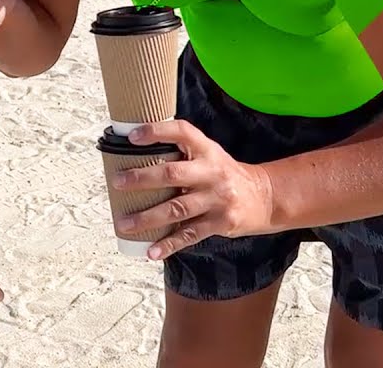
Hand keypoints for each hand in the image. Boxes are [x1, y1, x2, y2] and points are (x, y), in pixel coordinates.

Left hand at [112, 120, 274, 260]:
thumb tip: (137, 154)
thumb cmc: (225, 174)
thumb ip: (182, 154)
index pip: (182, 132)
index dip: (157, 131)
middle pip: (173, 174)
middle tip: (117, 182)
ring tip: (124, 224)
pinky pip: (190, 235)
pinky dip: (169, 244)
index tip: (133, 136)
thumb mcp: (209, 155)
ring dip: (147, 218)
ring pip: (177, 209)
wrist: (265, 197)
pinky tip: (151, 251)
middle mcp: (212, 172)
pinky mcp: (220, 223)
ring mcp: (217, 199)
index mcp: (207, 150)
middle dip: (142, 179)